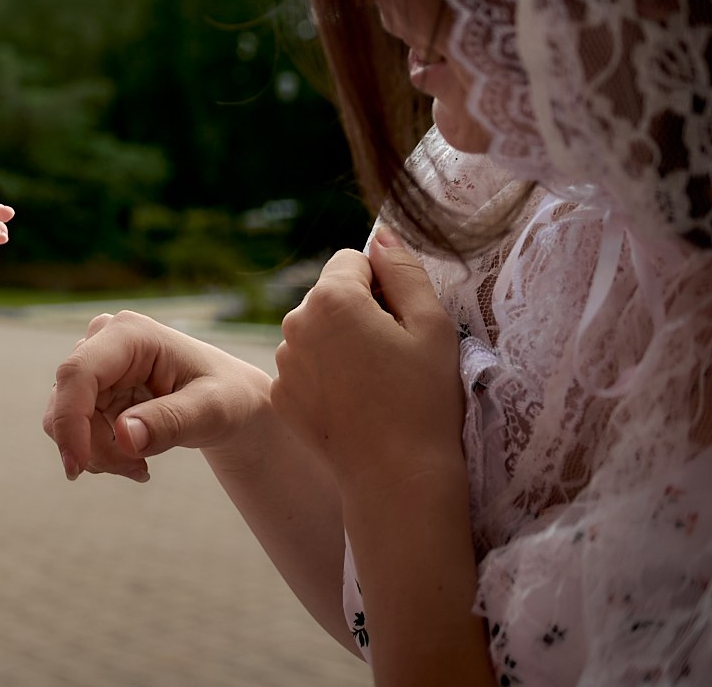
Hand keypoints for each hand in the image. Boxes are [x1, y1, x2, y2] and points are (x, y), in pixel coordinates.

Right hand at [45, 309, 273, 481]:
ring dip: (99, 454)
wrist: (232, 402)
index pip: (78, 373)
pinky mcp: (91, 388)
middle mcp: (103, 341)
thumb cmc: (229, 398)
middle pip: (68, 402)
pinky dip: (99, 453)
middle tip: (139, 470)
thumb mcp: (212, 412)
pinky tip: (135, 458)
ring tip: (142, 466)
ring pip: (65, 420)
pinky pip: (74, 429)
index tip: (77, 466)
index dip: (69, 419)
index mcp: (129, 333)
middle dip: (94, 447)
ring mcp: (94, 364)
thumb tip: (125, 435)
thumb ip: (171, 421)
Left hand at [270, 228, 463, 492]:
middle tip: (393, 355)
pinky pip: (305, 367)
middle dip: (359, 312)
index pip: (353, 261)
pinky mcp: (279, 394)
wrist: (397, 476)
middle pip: (330, 296)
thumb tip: (382, 235)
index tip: (402, 320)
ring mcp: (281, 360)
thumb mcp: (432, 326)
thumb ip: (405, 271)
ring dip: (340, 344)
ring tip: (375, 384)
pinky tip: (355, 405)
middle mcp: (294, 322)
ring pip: (315, 332)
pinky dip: (326, 377)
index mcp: (331, 298)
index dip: (383, 285)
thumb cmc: (424, 399)